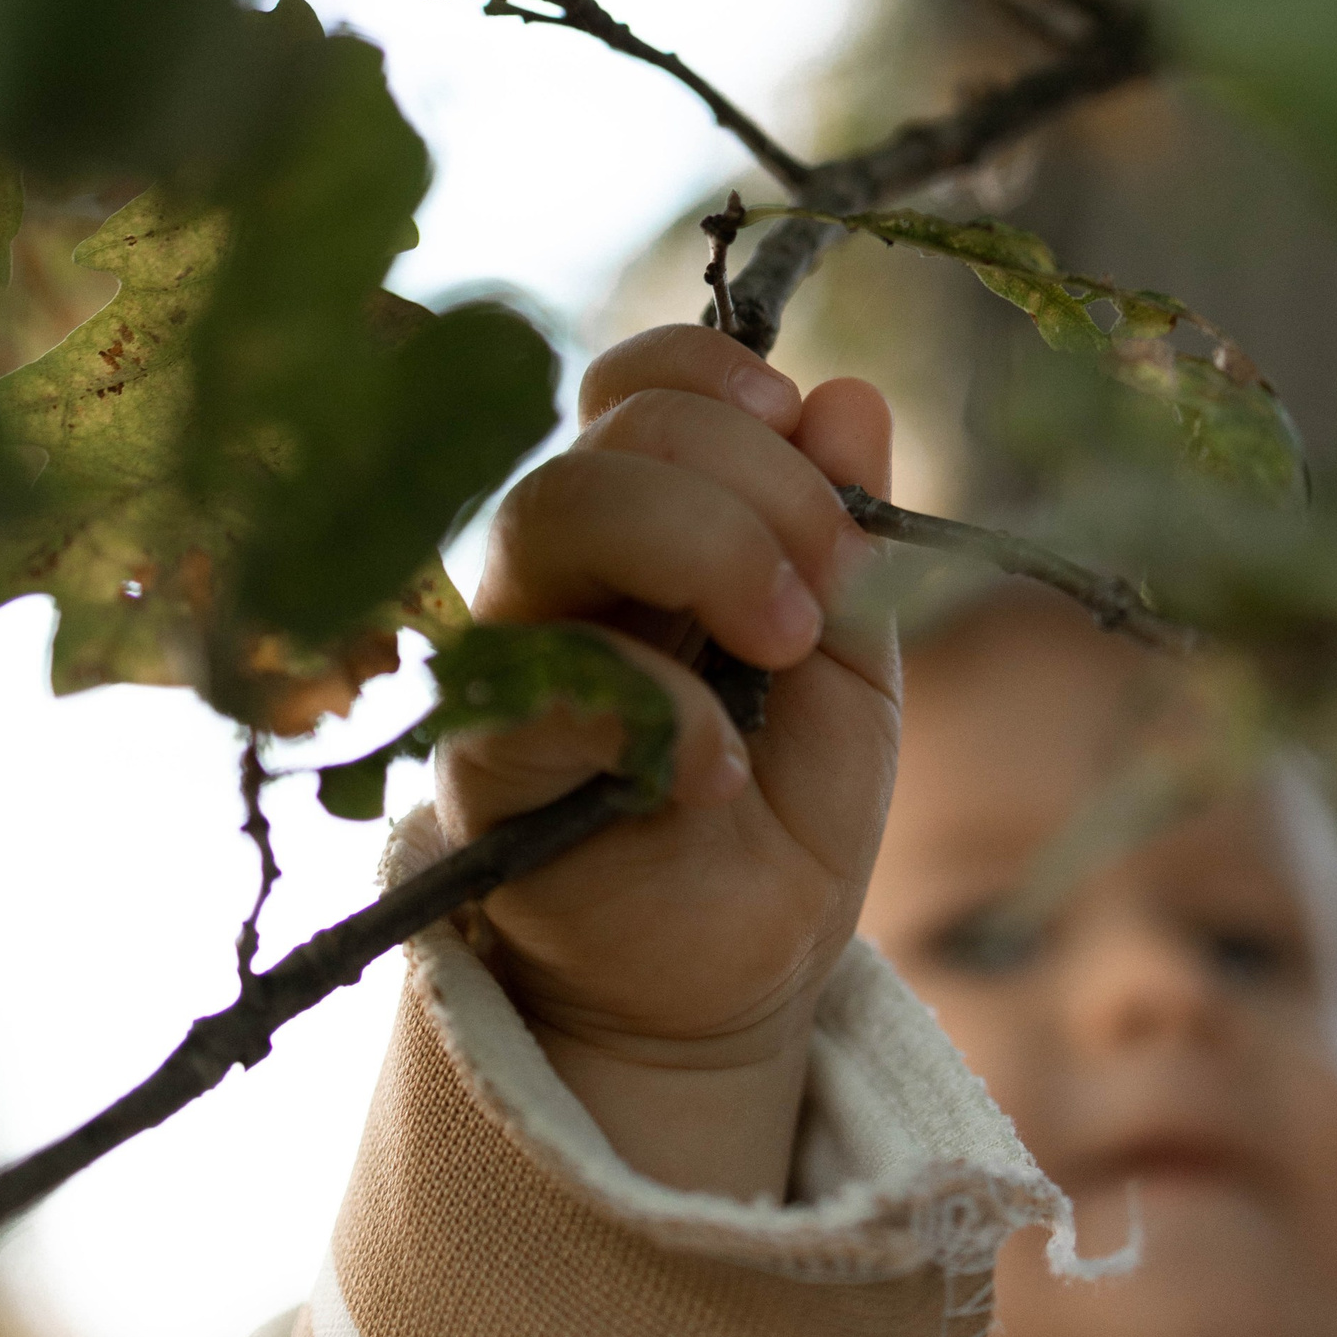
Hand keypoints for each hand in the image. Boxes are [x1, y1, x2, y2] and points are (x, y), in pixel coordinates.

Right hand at [435, 325, 896, 1196]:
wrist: (739, 962)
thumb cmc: (782, 797)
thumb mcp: (847, 653)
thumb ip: (843, 532)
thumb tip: (850, 396)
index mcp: (645, 519)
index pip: (634, 386)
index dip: (714, 374)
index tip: (800, 427)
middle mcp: (560, 569)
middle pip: (608, 438)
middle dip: (750, 486)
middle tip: (821, 594)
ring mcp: (512, 653)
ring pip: (552, 512)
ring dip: (701, 548)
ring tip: (780, 644)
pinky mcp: (486, 759)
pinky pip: (544, 678)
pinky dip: (659, 707)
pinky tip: (721, 772)